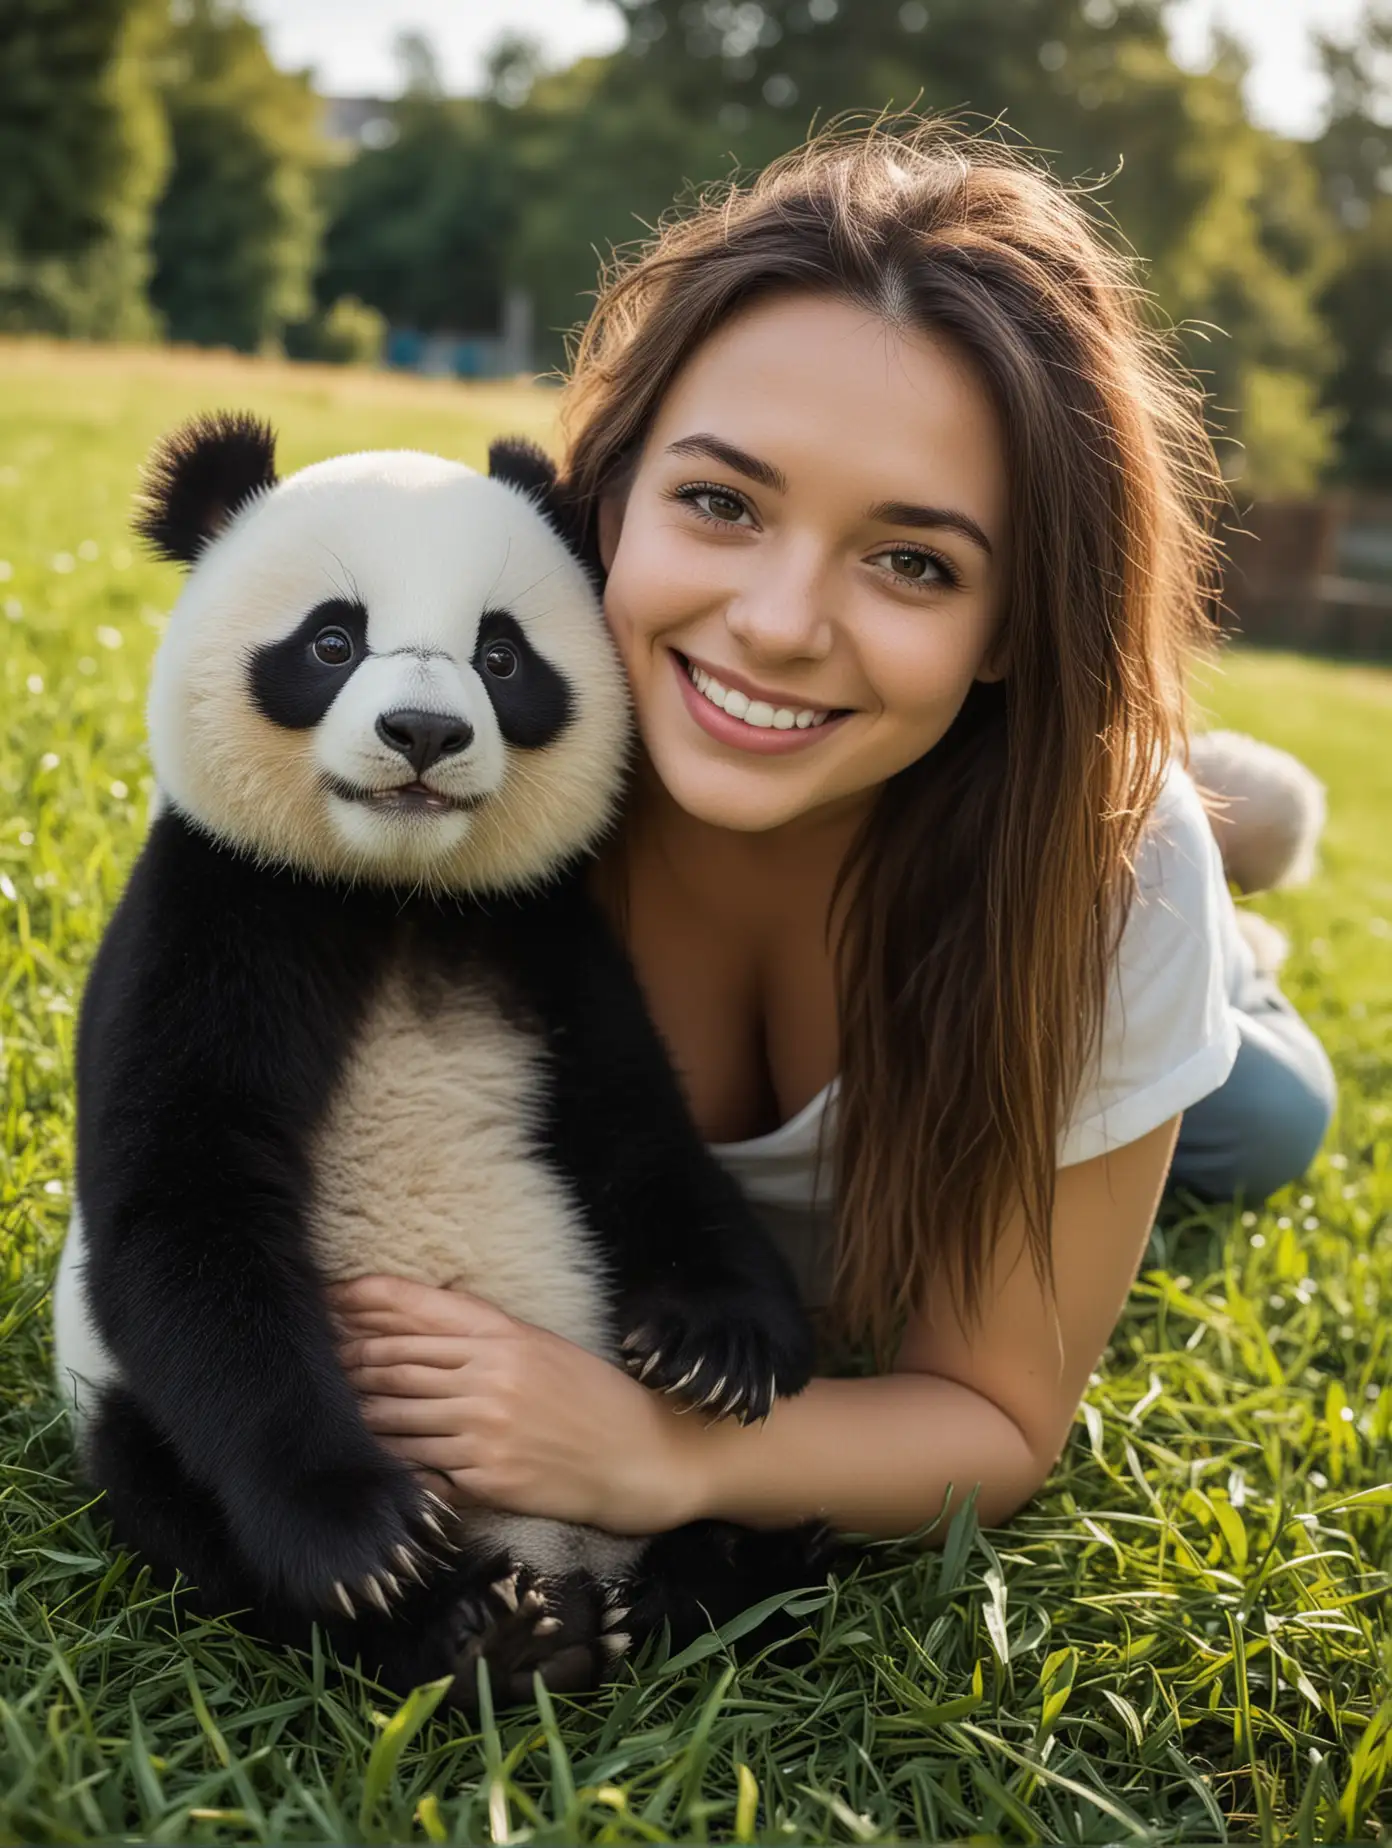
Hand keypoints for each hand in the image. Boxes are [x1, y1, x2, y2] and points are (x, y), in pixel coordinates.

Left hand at [327, 1274, 711, 1535]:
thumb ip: (486, 1334)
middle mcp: (491, 1372)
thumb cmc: (597, 1399)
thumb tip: (421, 1321)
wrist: (649, 1456)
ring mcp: (485, 1425)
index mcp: (506, 1332)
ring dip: (352, 1410)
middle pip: (393, 1358)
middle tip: (307, 1355)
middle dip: (344, 1356)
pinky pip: (416, 1463)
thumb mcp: (545, 1347)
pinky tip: (359, 1456)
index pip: (416, 1308)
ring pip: (393, 1412)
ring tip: (320, 1407)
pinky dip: (383, 1458)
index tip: (326, 1297)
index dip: (362, 1301)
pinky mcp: (486, 1475)